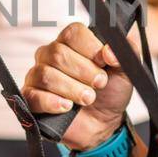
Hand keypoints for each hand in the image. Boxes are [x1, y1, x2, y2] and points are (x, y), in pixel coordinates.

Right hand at [23, 22, 134, 149]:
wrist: (103, 123)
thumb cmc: (111, 92)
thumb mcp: (126, 70)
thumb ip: (126, 51)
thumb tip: (109, 51)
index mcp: (72, 42)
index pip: (72, 33)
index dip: (90, 48)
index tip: (104, 63)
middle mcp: (51, 55)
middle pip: (58, 53)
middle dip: (84, 71)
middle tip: (100, 84)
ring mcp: (37, 76)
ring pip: (46, 75)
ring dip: (72, 89)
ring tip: (88, 99)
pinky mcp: (31, 98)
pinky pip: (33, 95)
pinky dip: (52, 102)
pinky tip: (66, 107)